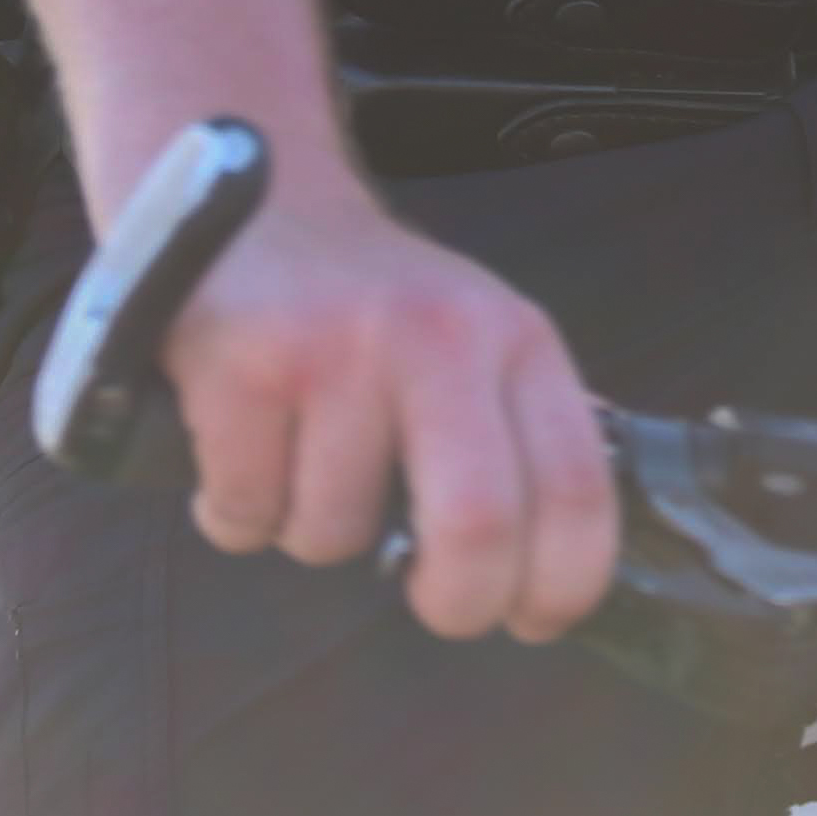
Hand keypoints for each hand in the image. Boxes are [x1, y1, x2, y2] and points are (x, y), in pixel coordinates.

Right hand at [159, 182, 618, 643]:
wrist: (259, 199)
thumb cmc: (376, 304)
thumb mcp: (478, 338)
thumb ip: (518, 434)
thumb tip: (554, 567)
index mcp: (516, 337)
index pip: (579, 486)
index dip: (565, 584)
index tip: (533, 617)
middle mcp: (439, 336)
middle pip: (479, 527)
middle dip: (457, 601)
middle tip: (432, 598)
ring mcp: (340, 349)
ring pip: (337, 536)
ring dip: (315, 533)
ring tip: (307, 462)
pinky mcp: (246, 366)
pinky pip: (247, 514)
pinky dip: (237, 512)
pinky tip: (247, 446)